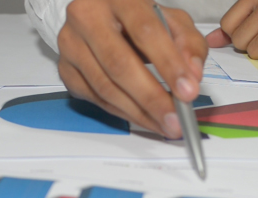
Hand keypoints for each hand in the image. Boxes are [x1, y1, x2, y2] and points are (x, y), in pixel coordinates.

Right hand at [57, 0, 207, 137]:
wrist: (98, 14)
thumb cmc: (137, 18)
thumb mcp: (170, 20)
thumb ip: (188, 43)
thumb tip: (192, 75)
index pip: (145, 31)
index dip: (168, 63)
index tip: (188, 91)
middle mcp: (88, 17)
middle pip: (120, 64)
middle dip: (152, 98)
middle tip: (175, 120)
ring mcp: (71, 44)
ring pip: (105, 87)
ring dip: (138, 112)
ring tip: (164, 125)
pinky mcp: (65, 68)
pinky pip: (95, 98)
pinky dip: (122, 113)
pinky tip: (143, 118)